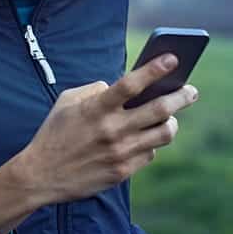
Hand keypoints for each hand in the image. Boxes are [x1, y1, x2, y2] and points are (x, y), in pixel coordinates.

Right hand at [18, 53, 198, 204]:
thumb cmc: (54, 133)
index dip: (154, 69)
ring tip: (171, 117)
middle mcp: (112, 129)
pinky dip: (151, 143)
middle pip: (160, 110)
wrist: (41, 175)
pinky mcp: (123, 171)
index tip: (173, 59)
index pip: (131, 84)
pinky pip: (150, 153)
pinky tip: (146, 138)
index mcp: (96, 108)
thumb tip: (120, 87)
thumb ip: (94, 90)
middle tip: (190, 91)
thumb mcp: (66, 102)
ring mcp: (120, 152)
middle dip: (182, 96)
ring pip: (163, 134)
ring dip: (172, 123)